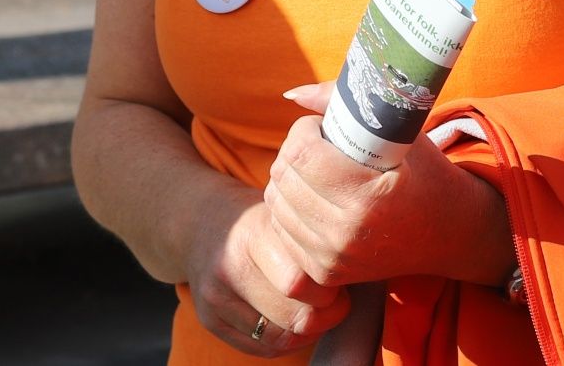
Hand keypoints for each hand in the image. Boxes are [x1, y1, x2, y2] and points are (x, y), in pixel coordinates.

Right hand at [185, 191, 349, 357]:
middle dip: (326, 313)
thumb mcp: (286, 215)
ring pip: (281, 338)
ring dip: (310, 331)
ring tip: (319, 310)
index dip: (331, 289)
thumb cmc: (260, 219)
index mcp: (252, 234)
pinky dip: (289, 341)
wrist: (203, 222)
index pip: (300, 282)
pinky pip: (263, 349)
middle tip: (336, 298)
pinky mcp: (209, 321)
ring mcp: (214, 299)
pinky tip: (295, 320)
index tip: (341, 278)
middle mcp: (228, 268)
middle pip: (294, 317)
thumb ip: (313, 241)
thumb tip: (360, 270)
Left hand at [262, 84, 512, 290]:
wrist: (449, 234)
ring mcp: (333, 259)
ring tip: (316, 169)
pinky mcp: (325, 273)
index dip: (303, 129)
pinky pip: (282, 229)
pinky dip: (290, 207)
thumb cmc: (426, 173)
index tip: (320, 125)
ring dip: (288, 178)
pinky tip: (314, 196)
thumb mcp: (400, 131)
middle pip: (284, 177)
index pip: (302, 153)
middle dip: (293, 150)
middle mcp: (346, 234)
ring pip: (276, 203)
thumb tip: (291, 93)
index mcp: (368, 198)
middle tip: (317, 144)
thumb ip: (343, 103)